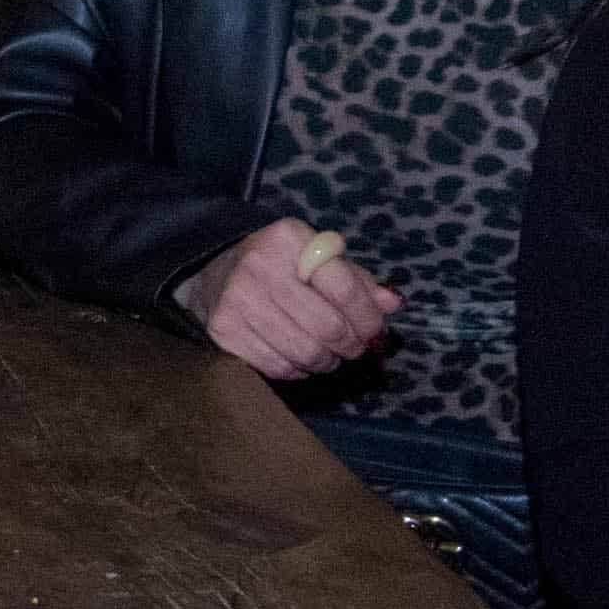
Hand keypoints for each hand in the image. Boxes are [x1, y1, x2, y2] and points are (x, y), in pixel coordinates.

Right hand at [179, 219, 397, 380]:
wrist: (215, 270)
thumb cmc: (280, 264)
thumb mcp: (317, 257)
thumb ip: (356, 280)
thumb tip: (393, 304)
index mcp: (289, 239)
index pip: (344, 288)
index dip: (368, 318)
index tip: (375, 332)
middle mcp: (260, 266)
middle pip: (327, 327)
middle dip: (350, 345)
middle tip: (354, 348)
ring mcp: (238, 301)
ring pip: (305, 353)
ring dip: (327, 361)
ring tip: (329, 355)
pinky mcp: (225, 332)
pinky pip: (278, 367)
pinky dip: (298, 370)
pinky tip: (300, 359)